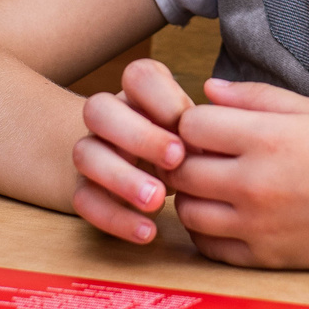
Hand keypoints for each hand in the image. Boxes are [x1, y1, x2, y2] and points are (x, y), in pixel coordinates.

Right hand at [69, 56, 194, 244]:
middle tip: (175, 161)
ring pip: (85, 154)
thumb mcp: (198, 131)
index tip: (188, 127)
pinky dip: (115, 217)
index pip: (138, 76)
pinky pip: (84, 200)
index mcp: (140, 94)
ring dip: (121, 178)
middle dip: (138, 135)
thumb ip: (210, 125)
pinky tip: (147, 232)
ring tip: (157, 201)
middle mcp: (109, 118)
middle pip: (98, 108)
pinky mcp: (84, 190)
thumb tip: (224, 129)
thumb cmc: (183, 147)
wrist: (144, 172)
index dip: (161, 98)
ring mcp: (92, 152)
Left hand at [166, 79, 308, 268]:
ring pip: (188, 212)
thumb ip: (257, 97)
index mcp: (268, 139)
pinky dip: (207, 232)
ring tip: (214, 186)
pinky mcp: (266, 258)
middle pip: (181, 170)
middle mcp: (256, 184)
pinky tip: (226, 216)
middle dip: (184, 159)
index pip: (191, 126)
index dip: (193, 122)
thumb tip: (208, 89)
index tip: (208, 126)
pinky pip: (209, 248)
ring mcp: (258, 225)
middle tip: (204, 156)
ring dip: (192, 196)